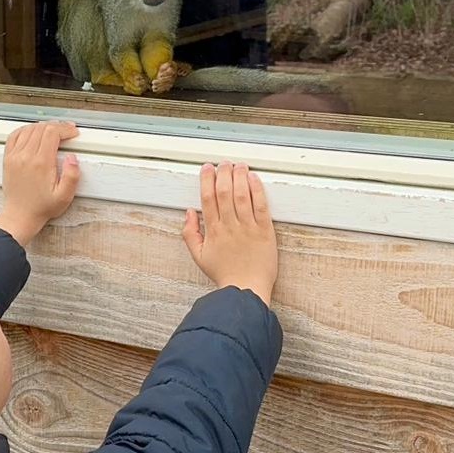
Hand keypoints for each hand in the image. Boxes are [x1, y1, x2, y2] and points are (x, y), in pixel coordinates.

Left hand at [0, 121, 80, 245]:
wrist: (20, 215)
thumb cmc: (41, 207)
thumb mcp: (64, 196)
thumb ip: (72, 176)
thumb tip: (73, 157)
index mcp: (41, 163)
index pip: (52, 132)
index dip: (65, 128)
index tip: (73, 132)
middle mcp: (26, 156)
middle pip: (41, 128)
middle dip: (57, 126)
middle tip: (66, 131)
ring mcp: (15, 156)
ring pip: (29, 129)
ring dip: (42, 126)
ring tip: (53, 131)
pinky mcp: (8, 158)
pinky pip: (14, 135)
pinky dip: (25, 129)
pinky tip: (33, 132)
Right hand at [182, 162, 277, 304]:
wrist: (246, 289)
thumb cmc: (224, 274)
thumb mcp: (199, 256)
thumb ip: (190, 233)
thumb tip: (189, 213)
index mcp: (213, 231)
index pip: (207, 198)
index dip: (207, 180)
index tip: (207, 168)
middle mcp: (229, 226)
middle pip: (224, 192)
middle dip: (223, 173)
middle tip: (223, 163)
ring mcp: (248, 227)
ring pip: (242, 195)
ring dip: (239, 177)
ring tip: (238, 165)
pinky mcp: (264, 231)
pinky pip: (260, 206)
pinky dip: (257, 190)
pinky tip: (253, 178)